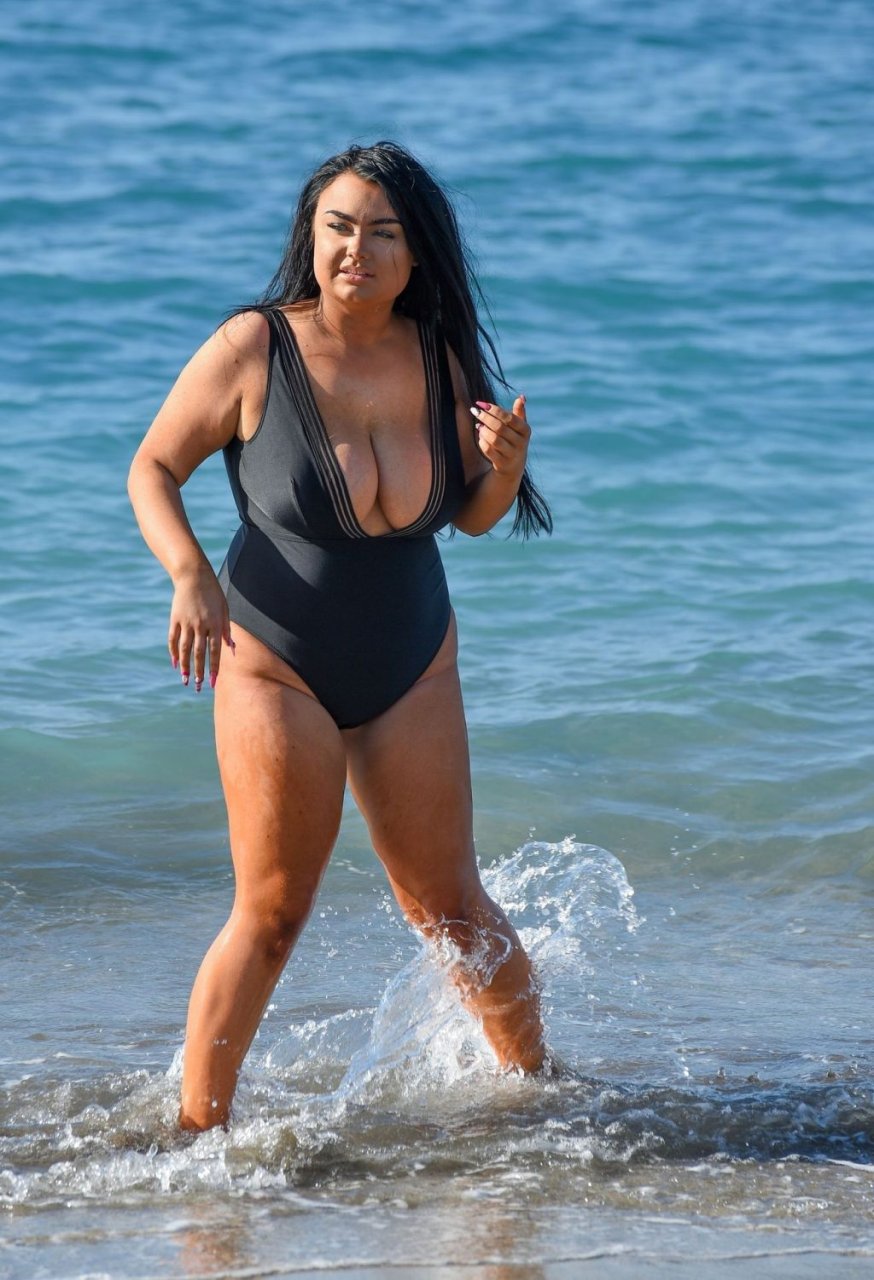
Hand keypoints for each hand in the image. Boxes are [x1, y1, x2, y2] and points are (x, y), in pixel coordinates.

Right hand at [167, 564, 233, 691]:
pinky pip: (173, 639)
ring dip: (185, 666)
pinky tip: (175, 663)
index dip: (214, 668)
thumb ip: (227, 629)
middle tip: (198, 687)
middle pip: (199, 653)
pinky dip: (174, 652)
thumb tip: (232, 649)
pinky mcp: (175, 619)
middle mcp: (201, 625)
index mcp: (215, 623)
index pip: (215, 651)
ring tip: (185, 680)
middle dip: (199, 672)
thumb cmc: (213, 593)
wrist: (193, 575)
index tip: (214, 683)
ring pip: (185, 649)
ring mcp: (186, 622)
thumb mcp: (224, 608)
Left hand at [470, 395, 530, 481]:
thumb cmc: (514, 440)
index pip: (510, 418)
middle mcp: (521, 443)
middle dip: (485, 418)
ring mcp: (512, 455)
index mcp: (525, 431)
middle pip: (500, 428)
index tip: (482, 404)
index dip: (495, 410)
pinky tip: (480, 436)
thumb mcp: (519, 427)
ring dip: (483, 430)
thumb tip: (521, 397)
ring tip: (478, 425)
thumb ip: (519, 412)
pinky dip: (482, 442)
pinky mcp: (502, 464)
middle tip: (475, 411)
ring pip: (494, 439)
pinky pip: (488, 450)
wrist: (513, 466)